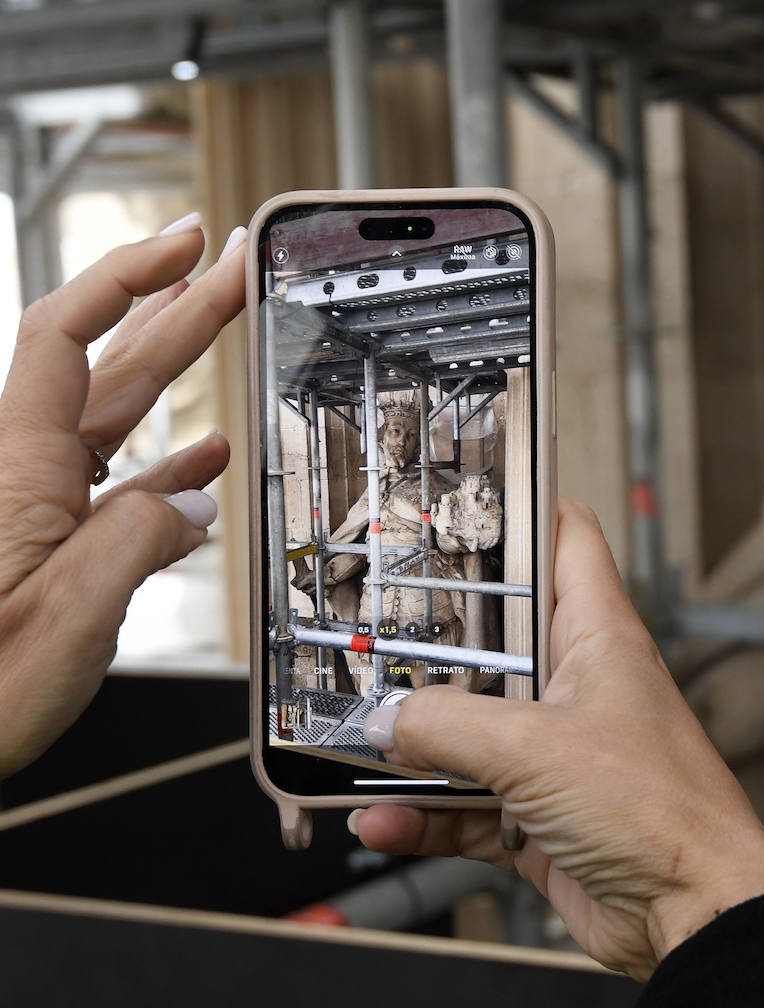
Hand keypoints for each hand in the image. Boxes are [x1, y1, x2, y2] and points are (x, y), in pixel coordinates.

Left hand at [0, 215, 245, 778]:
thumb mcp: (67, 619)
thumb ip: (139, 541)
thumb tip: (193, 499)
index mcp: (17, 473)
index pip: (68, 336)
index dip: (130, 276)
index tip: (188, 243)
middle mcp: (20, 477)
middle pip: (103, 363)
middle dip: (173, 305)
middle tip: (232, 264)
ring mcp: (31, 511)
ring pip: (111, 419)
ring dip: (171, 369)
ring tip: (218, 325)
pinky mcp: (42, 549)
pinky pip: (111, 487)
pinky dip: (163, 464)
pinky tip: (201, 460)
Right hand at [355, 500, 763, 979]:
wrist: (695, 914)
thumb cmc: (659, 810)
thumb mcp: (535, 749)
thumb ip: (447, 728)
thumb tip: (382, 720)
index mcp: (599, 637)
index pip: (566, 541)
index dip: (519, 508)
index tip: (455, 501)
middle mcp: (580, 687)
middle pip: (496, 642)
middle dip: (431, 644)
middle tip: (368, 634)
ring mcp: (560, 755)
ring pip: (471, 733)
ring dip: (414, 747)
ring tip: (353, 746)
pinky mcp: (543, 818)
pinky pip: (468, 806)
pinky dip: (425, 815)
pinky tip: (383, 821)